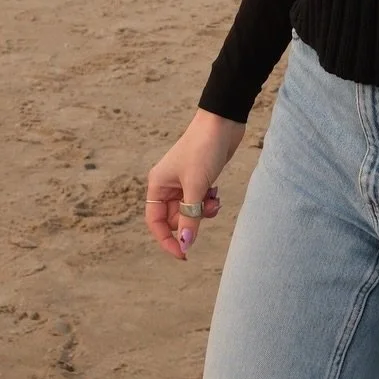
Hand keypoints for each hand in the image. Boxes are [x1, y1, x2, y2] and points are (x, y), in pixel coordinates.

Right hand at [145, 108, 245, 260]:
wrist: (222, 123)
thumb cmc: (203, 149)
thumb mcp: (196, 186)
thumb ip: (190, 217)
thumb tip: (185, 244)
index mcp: (158, 184)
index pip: (155, 222)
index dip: (167, 240)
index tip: (183, 254)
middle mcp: (167, 185)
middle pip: (174, 218)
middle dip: (191, 221)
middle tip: (207, 212)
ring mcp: (184, 182)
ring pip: (189, 211)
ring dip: (203, 212)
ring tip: (214, 200)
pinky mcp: (199, 180)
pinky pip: (200, 202)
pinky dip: (209, 203)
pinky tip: (216, 192)